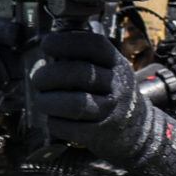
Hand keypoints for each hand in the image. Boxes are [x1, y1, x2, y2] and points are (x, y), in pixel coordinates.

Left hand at [29, 29, 175, 175]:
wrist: (138, 128)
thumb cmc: (112, 94)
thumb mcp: (110, 70)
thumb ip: (85, 58)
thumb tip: (48, 50)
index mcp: (117, 64)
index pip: (93, 45)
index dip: (66, 42)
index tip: (46, 45)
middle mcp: (118, 85)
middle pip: (79, 74)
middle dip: (49, 75)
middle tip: (37, 79)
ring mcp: (112, 110)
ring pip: (75, 103)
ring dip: (48, 102)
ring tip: (41, 100)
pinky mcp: (102, 133)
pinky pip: (70, 127)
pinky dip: (55, 123)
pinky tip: (53, 119)